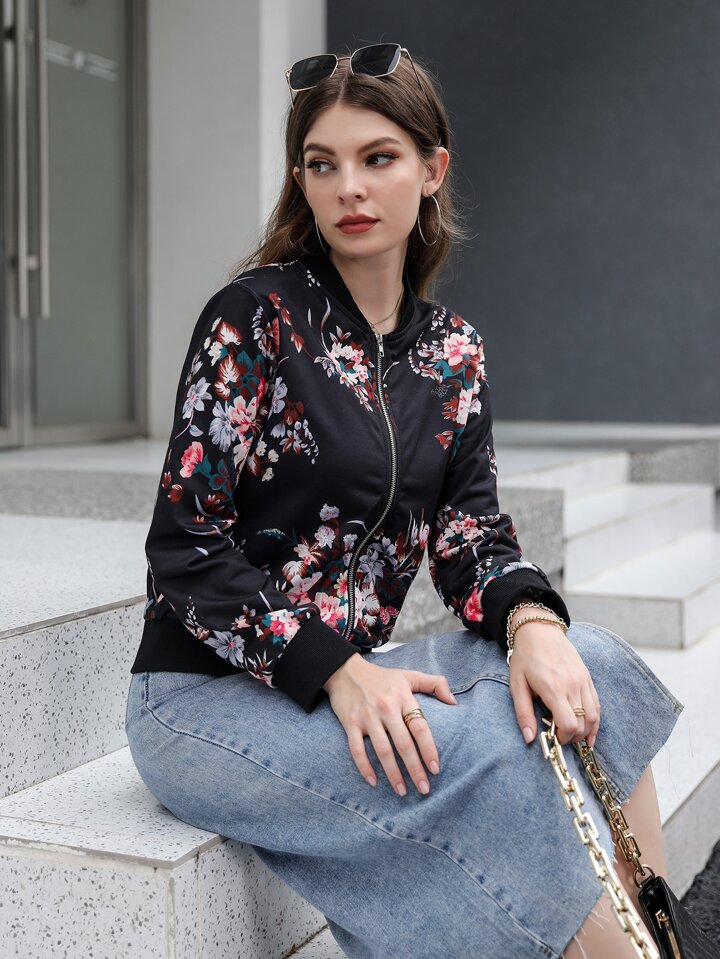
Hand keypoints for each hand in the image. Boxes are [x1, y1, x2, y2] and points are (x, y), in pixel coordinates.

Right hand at [323, 653, 457, 795]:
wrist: (344, 670)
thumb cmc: (381, 677)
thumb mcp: (408, 675)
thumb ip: (434, 684)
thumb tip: (454, 702)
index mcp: (403, 697)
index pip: (420, 727)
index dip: (429, 749)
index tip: (436, 769)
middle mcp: (386, 707)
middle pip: (403, 744)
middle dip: (415, 769)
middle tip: (424, 789)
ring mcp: (367, 716)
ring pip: (382, 750)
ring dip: (393, 774)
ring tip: (402, 791)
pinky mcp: (350, 723)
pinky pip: (357, 750)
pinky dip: (365, 767)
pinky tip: (374, 782)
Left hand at [508, 622, 600, 746]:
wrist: (539, 630)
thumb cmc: (525, 657)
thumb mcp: (517, 685)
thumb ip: (523, 713)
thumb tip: (529, 738)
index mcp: (553, 689)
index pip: (569, 725)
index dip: (563, 738)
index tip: (554, 738)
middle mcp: (572, 686)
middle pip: (583, 724)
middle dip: (574, 737)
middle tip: (561, 738)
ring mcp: (583, 681)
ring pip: (594, 716)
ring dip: (586, 731)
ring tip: (574, 736)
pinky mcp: (587, 677)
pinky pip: (597, 704)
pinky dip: (595, 720)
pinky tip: (590, 731)